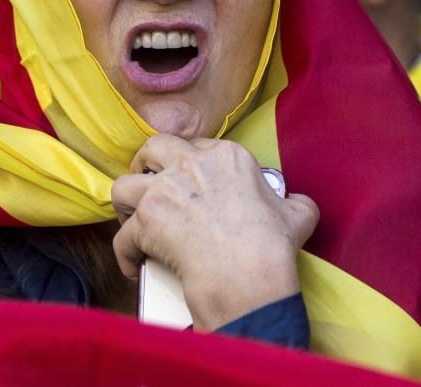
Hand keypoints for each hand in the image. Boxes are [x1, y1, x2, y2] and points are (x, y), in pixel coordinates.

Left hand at [111, 133, 318, 330]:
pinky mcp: (146, 221)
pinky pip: (122, 237)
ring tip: (130, 219)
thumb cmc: (273, 246)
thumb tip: (297, 202)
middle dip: (144, 163)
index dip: (187, 162)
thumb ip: (293, 201)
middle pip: (152, 148)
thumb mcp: (298, 214)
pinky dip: (124, 254)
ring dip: (123, 204)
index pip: (195, 146)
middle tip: (148, 183)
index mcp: (226, 157)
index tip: (186, 180)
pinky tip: (133, 266)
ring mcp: (163, 191)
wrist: (248, 274)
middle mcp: (190, 165)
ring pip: (122, 186)